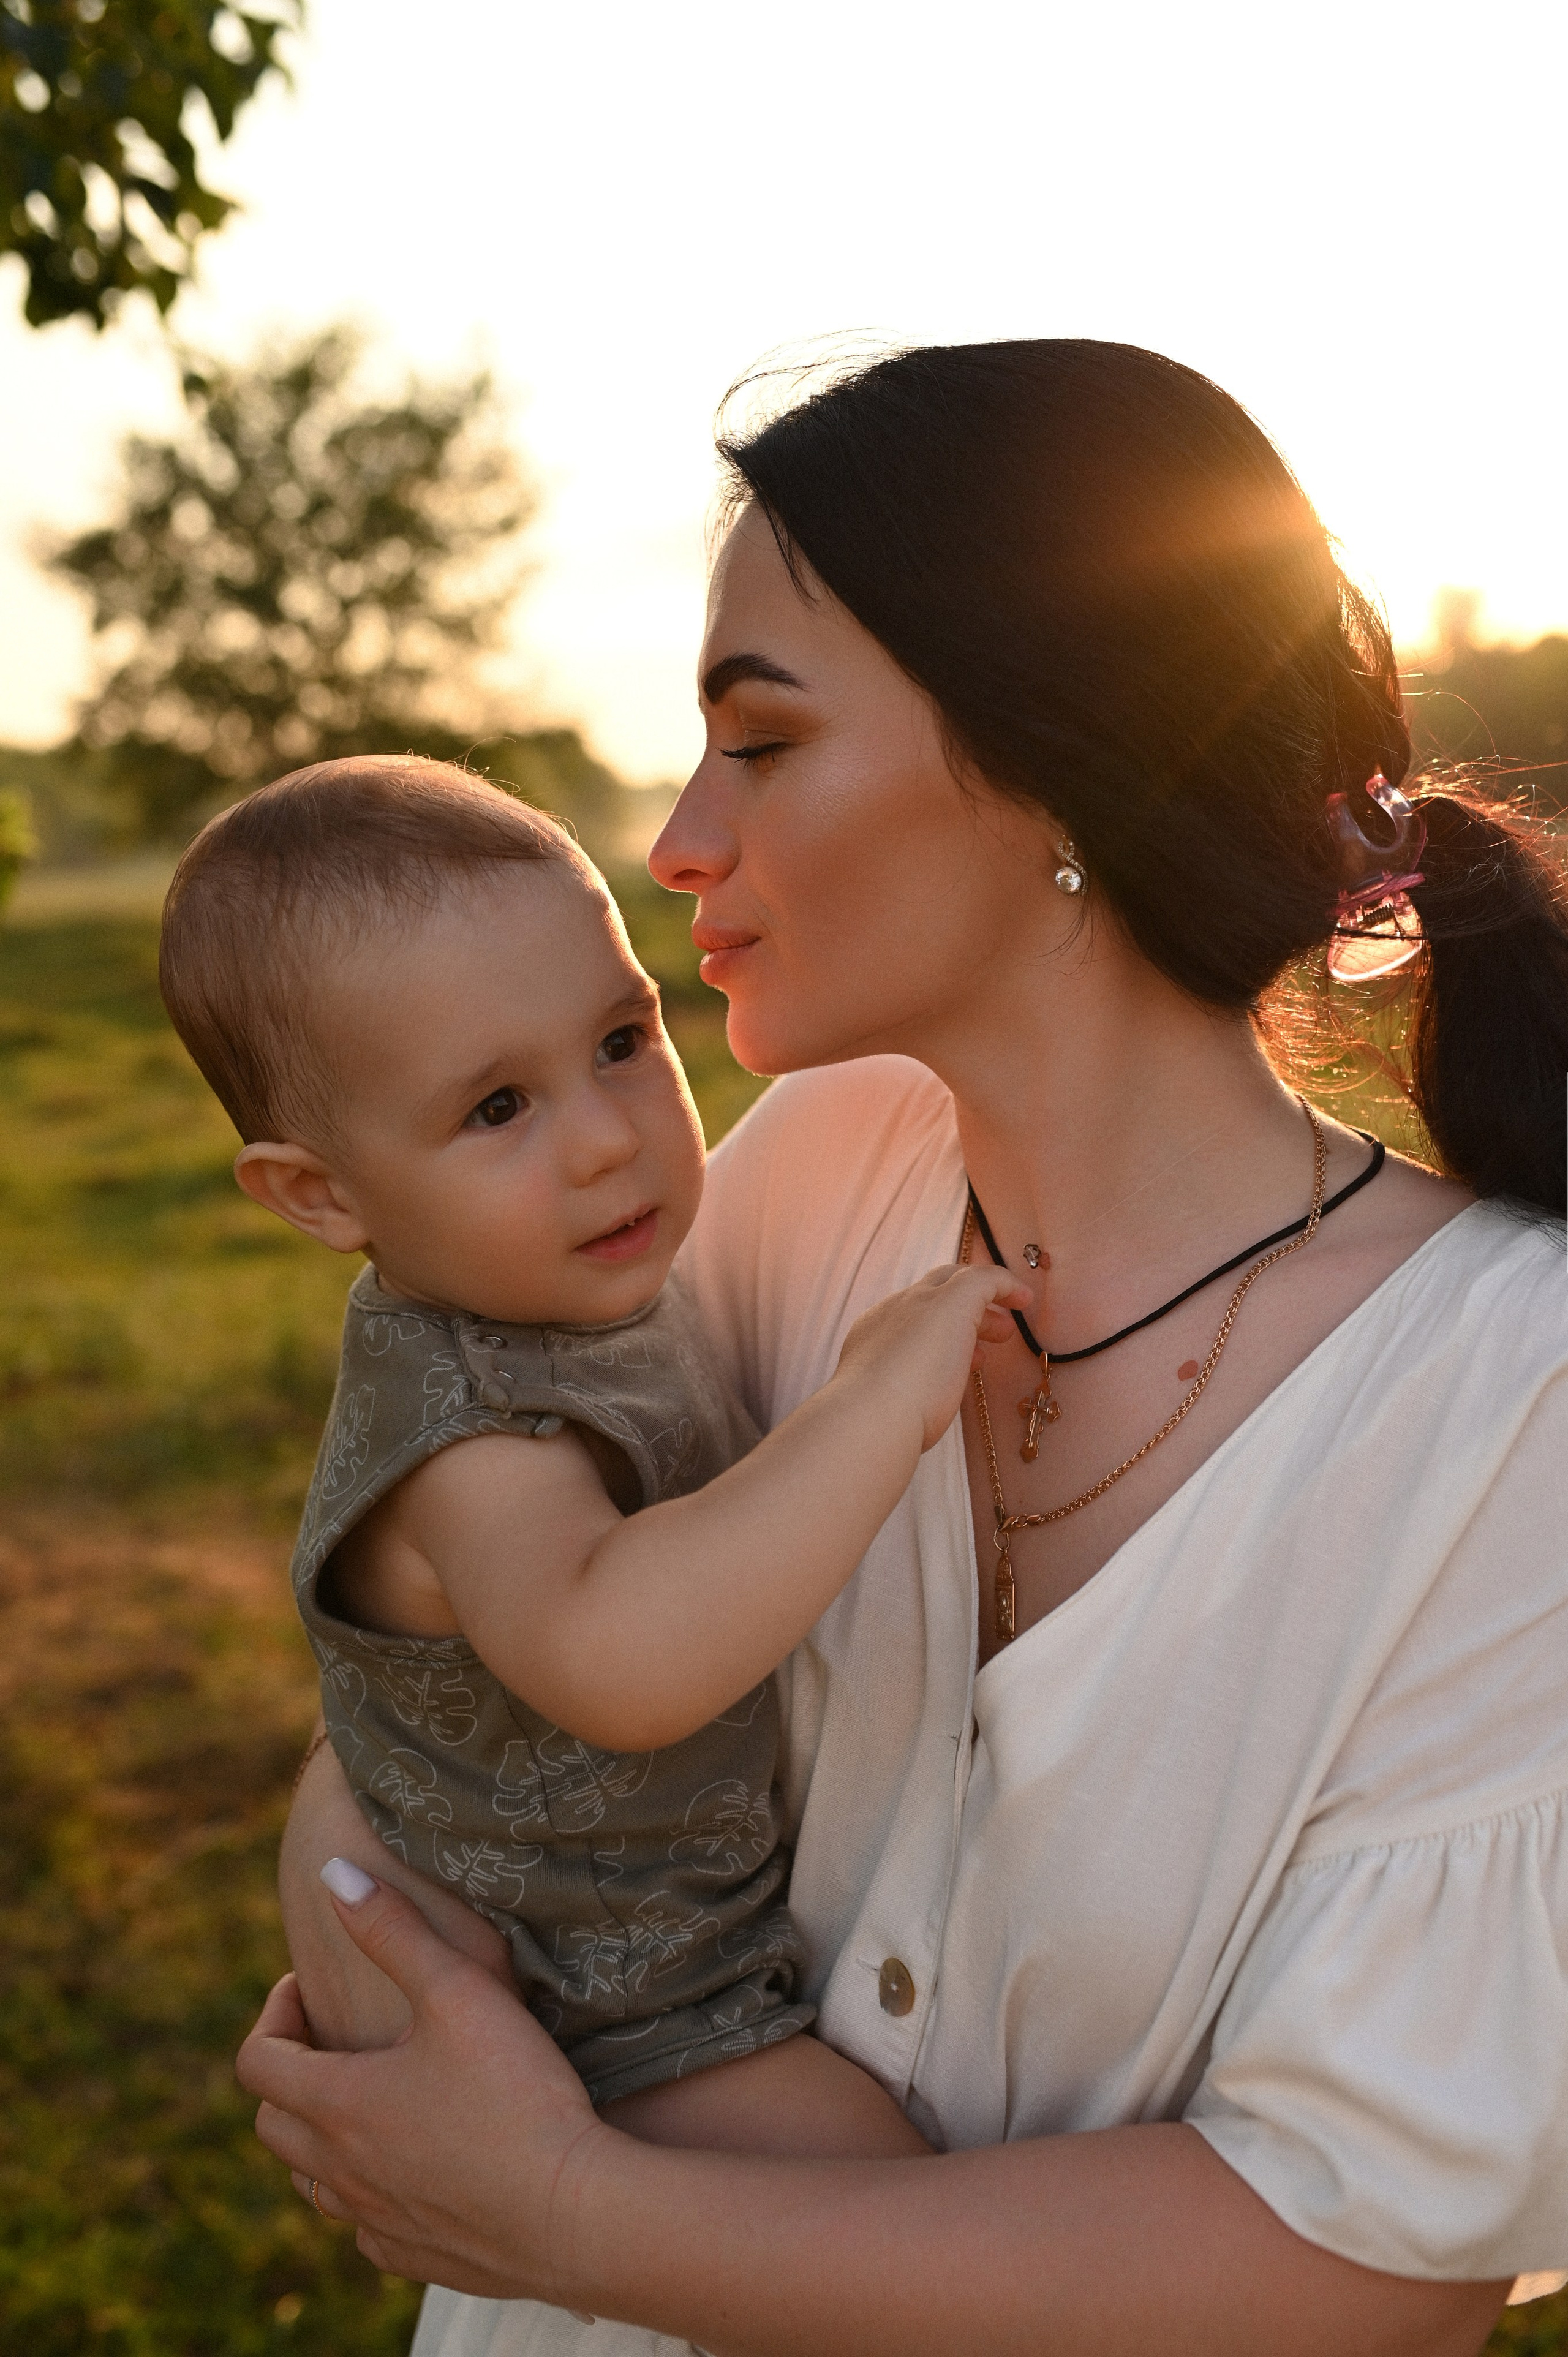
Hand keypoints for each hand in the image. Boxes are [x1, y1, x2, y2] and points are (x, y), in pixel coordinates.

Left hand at [236, 1865, 608, 2301]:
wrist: (571, 2213)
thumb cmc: (515, 2093)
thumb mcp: (457, 1990)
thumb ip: (393, 1928)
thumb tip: (332, 1874)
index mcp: (337, 2103)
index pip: (257, 2061)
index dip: (273, 2014)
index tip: (308, 1986)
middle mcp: (341, 2170)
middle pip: (274, 2122)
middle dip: (291, 2071)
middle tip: (334, 2036)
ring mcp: (376, 2221)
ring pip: (312, 2184)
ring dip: (322, 2136)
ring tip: (372, 2098)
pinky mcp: (416, 2257)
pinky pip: (364, 2230)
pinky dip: (367, 2193)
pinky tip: (411, 2168)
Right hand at [834, 1264, 1032, 1450]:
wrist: (871, 1414)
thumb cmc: (880, 1424)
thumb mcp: (891, 1406)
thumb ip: (904, 1398)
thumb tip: (920, 1409)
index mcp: (871, 1336)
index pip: (906, 1319)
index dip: (933, 1333)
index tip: (958, 1359)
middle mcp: (892, 1311)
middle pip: (929, 1292)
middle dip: (958, 1310)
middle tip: (984, 1339)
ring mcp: (919, 1303)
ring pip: (954, 1283)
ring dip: (982, 1306)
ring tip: (1005, 1331)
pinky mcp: (952, 1301)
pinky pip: (983, 1278)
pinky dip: (1005, 1284)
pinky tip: (1025, 1297)